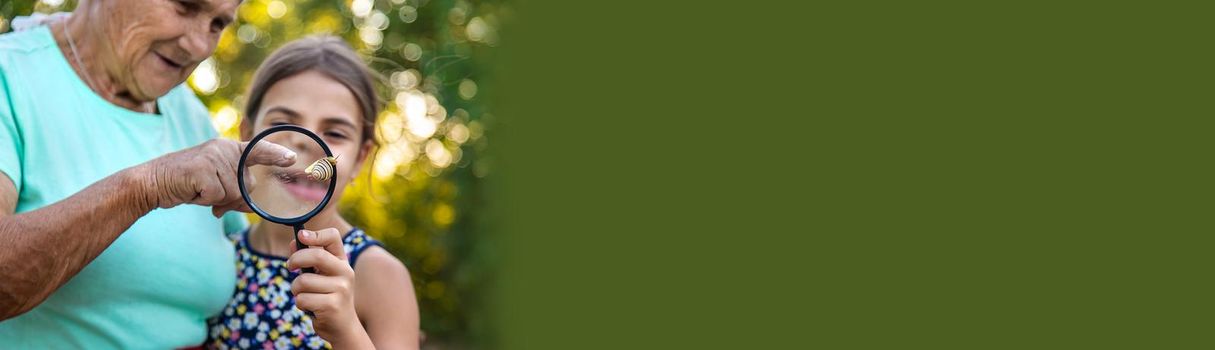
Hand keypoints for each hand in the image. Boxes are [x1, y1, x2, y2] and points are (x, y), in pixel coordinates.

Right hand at [136, 139, 295, 216]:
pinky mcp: (203, 170)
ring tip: (197, 190)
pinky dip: (205, 201)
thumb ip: (234, 190)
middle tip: (207, 193)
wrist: (152, 182)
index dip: (275, 154)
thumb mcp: (214, 184)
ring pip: (233, 194)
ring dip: (215, 200)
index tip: (292, 158)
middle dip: (231, 198)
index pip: (257, 150)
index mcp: (227, 149)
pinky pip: (218, 197)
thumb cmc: (186, 184)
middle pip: (246, 186)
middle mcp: (223, 149)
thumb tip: (251, 206)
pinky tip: (192, 192)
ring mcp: (213, 158)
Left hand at [287, 228, 367, 344]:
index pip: (333, 236)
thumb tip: (294, 242)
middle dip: (295, 260)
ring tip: (305, 296)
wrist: (343, 327)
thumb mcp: (321, 276)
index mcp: (342, 261)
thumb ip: (309, 259)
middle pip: (316, 256)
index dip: (315, 234)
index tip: (301, 236)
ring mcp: (341, 289)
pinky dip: (300, 304)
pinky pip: (302, 299)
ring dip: (296, 290)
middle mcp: (345, 272)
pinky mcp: (332, 306)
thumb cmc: (328, 297)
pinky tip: (310, 308)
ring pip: (303, 281)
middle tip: (289, 267)